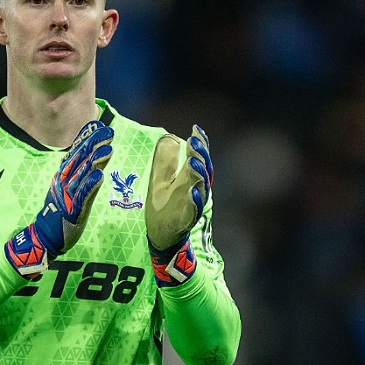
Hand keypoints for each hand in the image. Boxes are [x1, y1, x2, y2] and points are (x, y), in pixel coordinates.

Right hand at [5, 120, 113, 277]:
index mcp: (62, 177)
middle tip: (107, 131)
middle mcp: (63, 183)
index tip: (97, 125)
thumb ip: (80, 175)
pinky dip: (89, 186)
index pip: (75, 153)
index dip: (86, 139)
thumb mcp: (70, 191)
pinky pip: (81, 197)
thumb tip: (93, 159)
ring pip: (82, 175)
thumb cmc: (60, 213)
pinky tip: (98, 176)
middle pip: (79, 160)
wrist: (45, 237)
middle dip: (93, 145)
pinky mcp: (72, 211)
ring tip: (108, 148)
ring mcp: (67, 196)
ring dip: (95, 162)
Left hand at [145, 125, 212, 285]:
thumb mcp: (160, 179)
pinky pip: (194, 210)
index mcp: (190, 178)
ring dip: (199, 174)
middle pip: (204, 169)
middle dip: (200, 154)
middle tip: (194, 141)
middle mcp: (196, 189)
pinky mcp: (188, 219)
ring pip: (202, 187)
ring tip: (193, 161)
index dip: (200, 143)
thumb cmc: (162, 206)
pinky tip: (193, 191)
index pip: (199, 157)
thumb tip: (169, 137)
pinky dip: (195, 201)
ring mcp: (194, 204)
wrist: (160, 235)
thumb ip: (165, 162)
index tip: (196, 129)